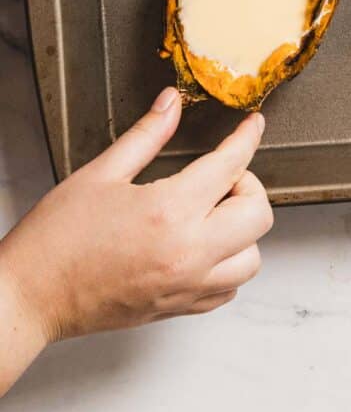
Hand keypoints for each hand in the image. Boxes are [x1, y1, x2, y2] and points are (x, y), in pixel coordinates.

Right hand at [0, 88, 272, 393]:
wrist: (31, 296)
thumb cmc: (57, 239)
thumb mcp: (101, 173)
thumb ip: (147, 134)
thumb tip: (172, 103)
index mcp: (169, 210)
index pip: (231, 165)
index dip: (247, 138)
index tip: (252, 126)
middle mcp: (188, 252)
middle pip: (258, 215)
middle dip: (248, 186)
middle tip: (221, 175)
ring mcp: (187, 285)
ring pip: (252, 258)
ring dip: (243, 230)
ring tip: (213, 212)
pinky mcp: (179, 308)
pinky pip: (229, 289)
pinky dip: (229, 264)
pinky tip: (204, 244)